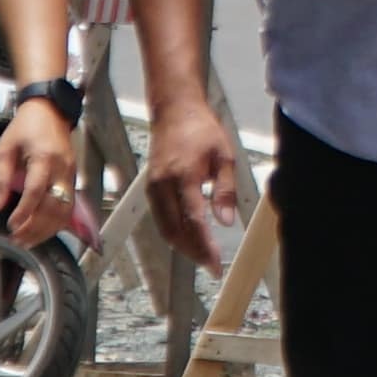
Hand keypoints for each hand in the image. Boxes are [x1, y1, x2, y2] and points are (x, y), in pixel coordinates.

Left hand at [0, 99, 86, 246]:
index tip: (11, 225)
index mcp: (44, 157)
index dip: (24, 211)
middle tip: (17, 239)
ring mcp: (71, 175)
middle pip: (53, 206)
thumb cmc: (26, 127)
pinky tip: (43, 231)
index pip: (36, 191)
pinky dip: (56, 223)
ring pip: (64, 211)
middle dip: (35, 227)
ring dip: (46, 230)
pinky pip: (68, 207)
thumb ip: (0, 177)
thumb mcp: (5, 147)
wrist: (50, 111)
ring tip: (28, 241)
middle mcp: (62, 168)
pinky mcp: (74, 179)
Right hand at [138, 92, 247, 268]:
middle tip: (211, 265)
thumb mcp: (224, 156)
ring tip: (203, 256)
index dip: (205, 246)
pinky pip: (160, 219)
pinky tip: (189, 238)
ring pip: (165, 228)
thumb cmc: (202, 130)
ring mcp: (154, 187)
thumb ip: (225, 190)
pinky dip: (174, 233)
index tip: (216, 263)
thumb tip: (225, 221)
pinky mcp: (150, 188)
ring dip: (183, 246)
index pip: (194, 221)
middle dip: (193, 252)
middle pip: (175, 231)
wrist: (175, 111)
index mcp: (184, 176)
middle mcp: (163, 185)